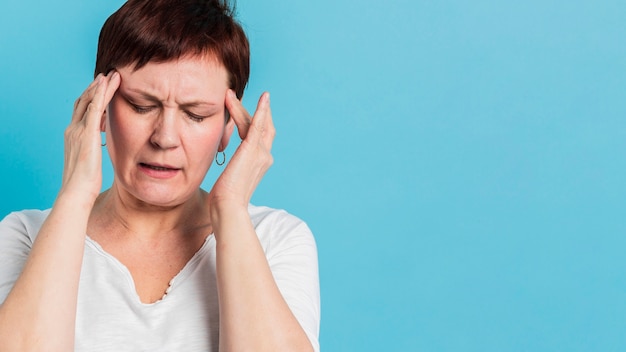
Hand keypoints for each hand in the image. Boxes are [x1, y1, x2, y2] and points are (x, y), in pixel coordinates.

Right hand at [61, 72, 119, 201]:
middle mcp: (73, 130)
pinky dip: (100, 93)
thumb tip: (102, 144)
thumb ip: (94, 148)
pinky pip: (94, 107)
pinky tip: (107, 82)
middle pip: (83, 102)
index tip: (100, 88)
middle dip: (94, 88)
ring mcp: (79, 130)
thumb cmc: (85, 183)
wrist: (77, 192)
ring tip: (111, 75)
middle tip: (106, 75)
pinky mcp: (87, 133)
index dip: (90, 98)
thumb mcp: (91, 161)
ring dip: (100, 86)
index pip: (81, 111)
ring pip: (89, 100)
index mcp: (74, 136)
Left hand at [209, 90, 274, 210]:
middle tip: (232, 97)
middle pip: (262, 127)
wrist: (228, 207)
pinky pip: (259, 125)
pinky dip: (261, 110)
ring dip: (242, 107)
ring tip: (228, 94)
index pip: (258, 137)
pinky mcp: (253, 150)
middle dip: (249, 111)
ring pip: (255, 123)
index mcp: (258, 164)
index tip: (242, 111)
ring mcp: (261, 153)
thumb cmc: (224, 201)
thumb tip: (220, 166)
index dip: (253, 121)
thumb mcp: (227, 180)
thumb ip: (229, 168)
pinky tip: (263, 97)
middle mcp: (264, 157)